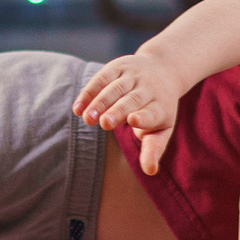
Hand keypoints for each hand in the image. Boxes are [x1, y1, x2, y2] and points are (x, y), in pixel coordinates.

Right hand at [76, 49, 186, 174]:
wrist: (162, 70)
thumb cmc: (158, 110)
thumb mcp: (161, 129)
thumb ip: (153, 150)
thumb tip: (151, 172)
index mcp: (161, 107)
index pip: (153, 113)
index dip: (144, 117)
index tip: (133, 120)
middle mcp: (149, 89)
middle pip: (132, 100)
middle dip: (118, 111)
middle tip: (104, 124)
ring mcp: (134, 76)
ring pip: (115, 88)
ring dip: (100, 103)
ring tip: (86, 119)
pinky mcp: (119, 67)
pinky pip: (102, 78)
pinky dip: (88, 93)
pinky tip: (77, 109)